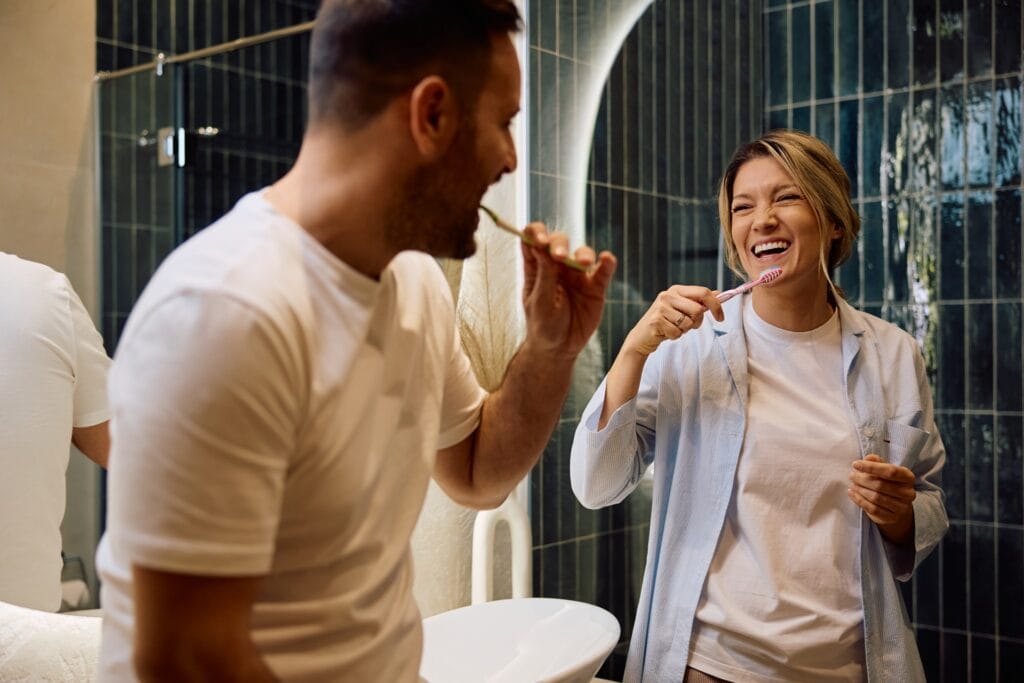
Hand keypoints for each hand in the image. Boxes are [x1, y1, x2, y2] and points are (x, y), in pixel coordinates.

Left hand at [519, 222, 616, 357]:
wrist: (560, 348)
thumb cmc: (543, 325)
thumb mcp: (540, 302)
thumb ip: (543, 275)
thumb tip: (540, 246)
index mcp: (537, 267)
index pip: (533, 239)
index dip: (536, 233)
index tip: (540, 240)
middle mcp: (557, 266)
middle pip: (559, 242)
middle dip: (559, 244)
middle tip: (559, 256)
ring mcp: (577, 275)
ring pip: (582, 253)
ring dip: (583, 254)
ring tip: (584, 263)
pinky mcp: (595, 286)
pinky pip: (603, 271)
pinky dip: (606, 263)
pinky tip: (607, 259)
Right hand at [621, 285, 723, 356]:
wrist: (642, 336)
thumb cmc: (665, 322)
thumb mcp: (682, 308)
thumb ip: (698, 301)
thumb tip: (718, 293)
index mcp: (676, 290)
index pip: (703, 292)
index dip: (716, 306)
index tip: (721, 318)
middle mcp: (667, 295)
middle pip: (698, 310)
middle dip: (697, 322)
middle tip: (688, 326)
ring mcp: (660, 308)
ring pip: (688, 323)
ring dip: (684, 331)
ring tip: (673, 328)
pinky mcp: (656, 321)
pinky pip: (677, 332)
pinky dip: (675, 336)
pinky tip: (665, 333)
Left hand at [848, 454, 916, 544]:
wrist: (897, 506)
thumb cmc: (889, 483)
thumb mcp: (885, 470)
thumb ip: (877, 462)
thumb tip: (868, 458)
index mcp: (908, 477)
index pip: (890, 471)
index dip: (871, 467)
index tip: (855, 464)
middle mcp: (908, 493)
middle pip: (880, 485)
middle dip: (862, 479)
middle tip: (852, 475)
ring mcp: (902, 507)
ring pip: (876, 498)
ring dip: (860, 490)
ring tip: (852, 484)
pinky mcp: (892, 517)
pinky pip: (873, 509)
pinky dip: (859, 500)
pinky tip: (852, 493)